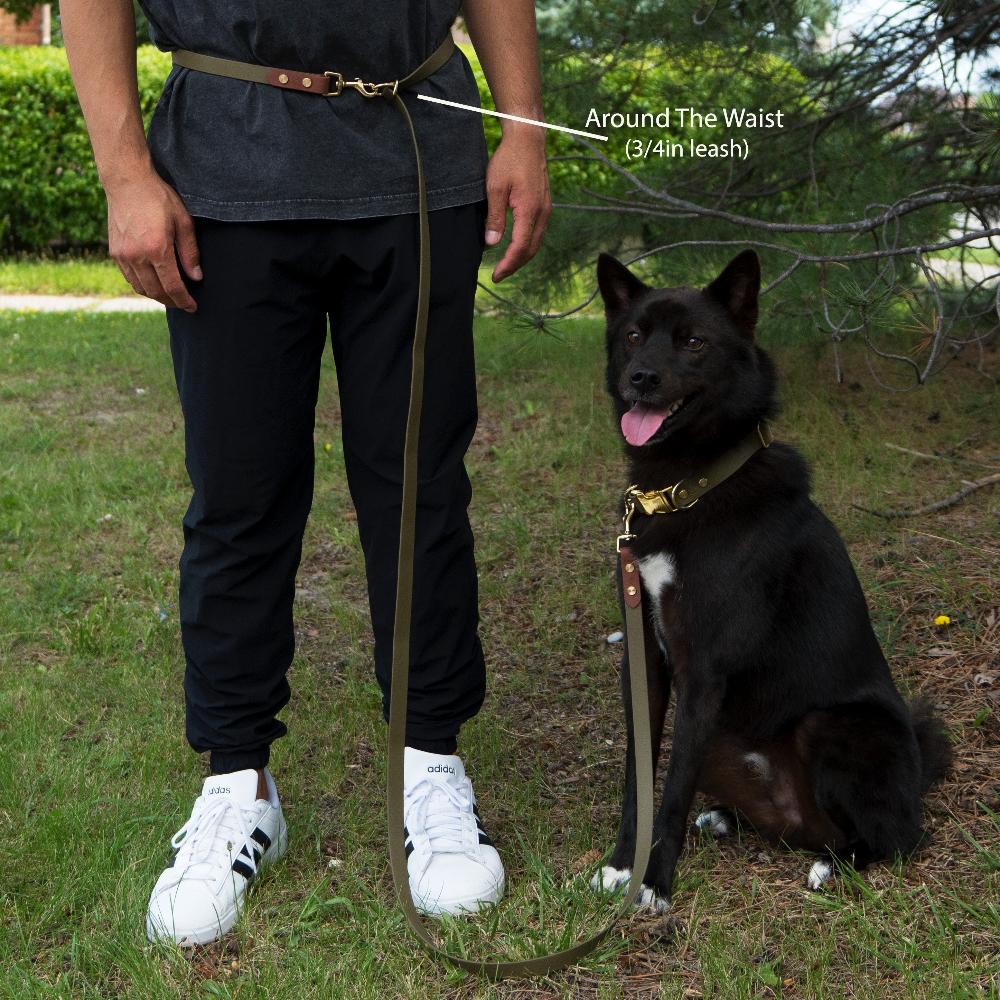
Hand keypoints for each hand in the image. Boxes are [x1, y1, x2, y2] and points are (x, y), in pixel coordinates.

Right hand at [105, 167, 201, 311]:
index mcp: (157, 249)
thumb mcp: (183, 222)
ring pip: (141, 288)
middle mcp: (137, 256)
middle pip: (156, 292)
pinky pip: (130, 278)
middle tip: (183, 304)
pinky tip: (154, 283)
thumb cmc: (159, 198)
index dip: (184, 300)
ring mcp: (123, 255)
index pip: (173, 286)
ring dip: (156, 296)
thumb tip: (196, 277)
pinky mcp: (114, 252)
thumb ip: (190, 253)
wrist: (127, 181)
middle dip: (172, 302)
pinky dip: (143, 285)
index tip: (193, 307)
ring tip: (170, 296)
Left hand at [484, 125, 550, 282]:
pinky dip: (527, 244)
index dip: (508, 264)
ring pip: (536, 242)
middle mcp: (542, 213)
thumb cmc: (509, 159)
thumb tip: (492, 244)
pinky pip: (538, 232)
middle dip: (515, 265)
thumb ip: (494, 217)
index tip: (496, 276)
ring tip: (506, 265)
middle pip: (531, 250)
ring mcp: (546, 209)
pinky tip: (516, 246)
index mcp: (530, 210)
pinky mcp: (544, 205)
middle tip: (499, 275)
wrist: (527, 139)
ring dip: (522, 256)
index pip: (520, 247)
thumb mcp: (495, 188)